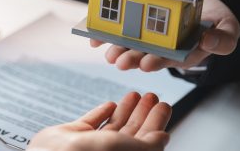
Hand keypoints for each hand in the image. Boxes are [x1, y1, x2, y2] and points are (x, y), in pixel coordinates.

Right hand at [29, 92, 171, 150]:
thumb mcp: (130, 148)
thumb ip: (149, 144)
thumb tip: (164, 137)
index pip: (148, 139)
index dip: (157, 121)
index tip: (164, 105)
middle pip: (133, 130)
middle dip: (143, 112)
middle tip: (151, 96)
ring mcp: (93, 144)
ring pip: (115, 124)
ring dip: (126, 109)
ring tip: (134, 94)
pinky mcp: (76, 135)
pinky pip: (93, 122)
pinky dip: (102, 112)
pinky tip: (110, 105)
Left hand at [90, 0, 239, 71]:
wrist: (204, 4)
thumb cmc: (216, 20)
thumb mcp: (227, 28)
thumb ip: (223, 39)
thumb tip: (211, 42)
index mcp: (186, 51)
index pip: (171, 59)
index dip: (158, 61)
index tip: (147, 63)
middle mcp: (165, 48)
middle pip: (147, 55)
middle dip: (133, 59)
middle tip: (121, 62)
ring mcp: (150, 38)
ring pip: (132, 46)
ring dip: (119, 50)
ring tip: (110, 55)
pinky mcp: (137, 26)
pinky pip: (120, 32)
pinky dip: (106, 35)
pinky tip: (94, 39)